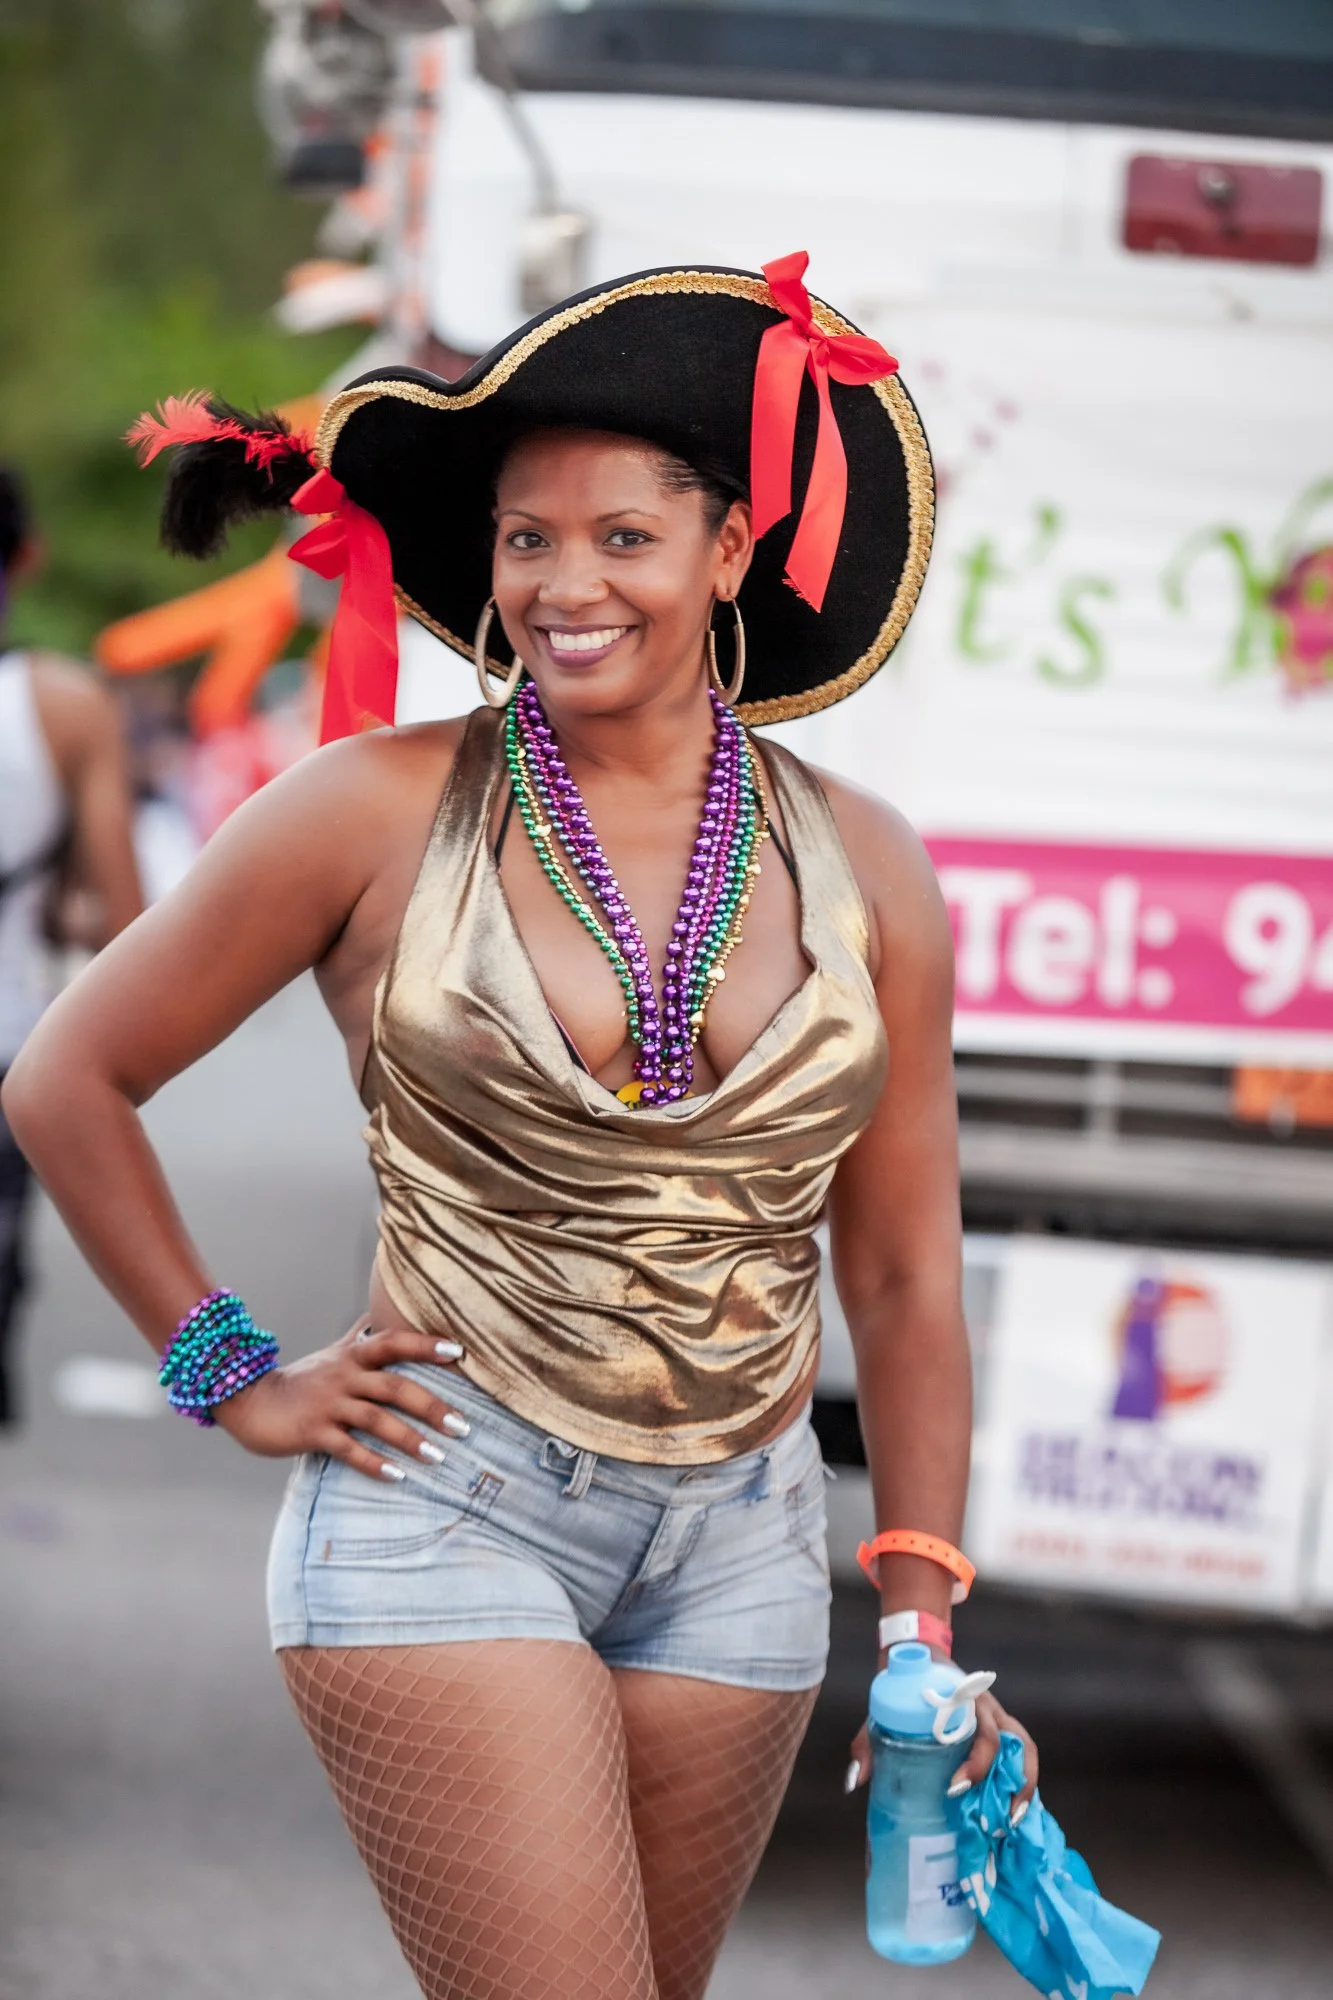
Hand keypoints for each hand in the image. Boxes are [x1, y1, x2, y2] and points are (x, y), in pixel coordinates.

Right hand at [213, 1320, 469, 1480]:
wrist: (247, 1400)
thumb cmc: (299, 1379)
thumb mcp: (332, 1353)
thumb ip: (359, 1337)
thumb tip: (379, 1316)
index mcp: (352, 1355)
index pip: (394, 1342)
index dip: (425, 1344)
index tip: (459, 1351)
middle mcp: (344, 1376)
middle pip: (394, 1386)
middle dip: (431, 1405)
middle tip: (464, 1425)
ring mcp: (328, 1404)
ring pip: (376, 1419)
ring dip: (409, 1439)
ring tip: (438, 1457)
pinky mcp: (313, 1432)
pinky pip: (349, 1449)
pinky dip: (374, 1463)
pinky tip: (397, 1476)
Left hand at [844, 1659, 1038, 1822]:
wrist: (919, 1653)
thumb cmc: (905, 1686)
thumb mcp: (884, 1709)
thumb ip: (867, 1742)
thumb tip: (855, 1782)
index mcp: (964, 1698)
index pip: (983, 1731)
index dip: (976, 1763)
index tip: (955, 1788)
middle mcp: (987, 1707)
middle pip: (1014, 1743)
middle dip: (1011, 1782)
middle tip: (998, 1820)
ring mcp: (997, 1717)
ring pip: (1024, 1748)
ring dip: (1025, 1784)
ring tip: (1013, 1821)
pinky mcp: (998, 1728)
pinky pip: (1019, 1753)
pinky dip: (1021, 1780)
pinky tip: (1015, 1810)